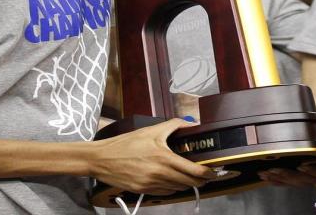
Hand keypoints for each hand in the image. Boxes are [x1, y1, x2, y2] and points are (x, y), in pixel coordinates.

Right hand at [90, 118, 216, 194]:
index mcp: (164, 158)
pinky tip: (171, 179)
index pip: (194, 171)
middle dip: (200, 180)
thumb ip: (174, 125)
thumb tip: (191, 122)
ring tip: (188, 176)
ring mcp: (152, 185)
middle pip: (189, 183)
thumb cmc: (125, 143)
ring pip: (178, 189)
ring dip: (186, 183)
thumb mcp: (151, 130)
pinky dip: (172, 187)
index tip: (214, 171)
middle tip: (205, 175)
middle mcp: (160, 174)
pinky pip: (165, 193)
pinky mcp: (144, 191)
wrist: (102, 158)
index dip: (207, 173)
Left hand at [258, 112, 315, 185]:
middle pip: (315, 179)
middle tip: (278, 169)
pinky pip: (291, 184)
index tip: (302, 165)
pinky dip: (278, 181)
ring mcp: (315, 176)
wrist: (309, 135)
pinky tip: (266, 177)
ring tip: (268, 172)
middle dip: (294, 176)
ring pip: (302, 183)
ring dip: (284, 179)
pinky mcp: (302, 179)